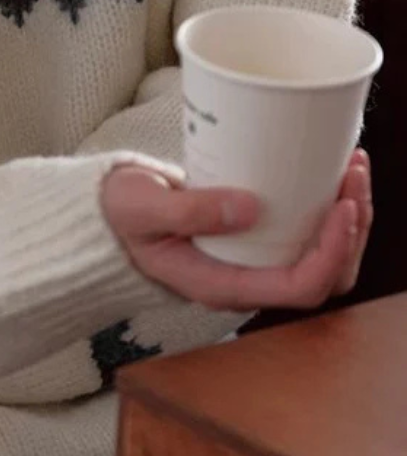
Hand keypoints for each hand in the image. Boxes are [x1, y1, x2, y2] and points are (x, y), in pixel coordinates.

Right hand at [101, 149, 371, 311]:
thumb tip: (249, 208)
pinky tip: (327, 174)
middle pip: (326, 277)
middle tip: (352, 175)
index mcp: (220, 285)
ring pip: (323, 258)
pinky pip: (306, 236)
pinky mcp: (252, 240)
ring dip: (348, 218)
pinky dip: (327, 208)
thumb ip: (189, 211)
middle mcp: (244, 281)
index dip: (333, 251)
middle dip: (353, 230)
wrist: (103, 214)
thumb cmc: (117, 215)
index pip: (299, 287)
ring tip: (349, 168)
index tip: (342, 206)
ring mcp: (250, 263)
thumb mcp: (142, 209)